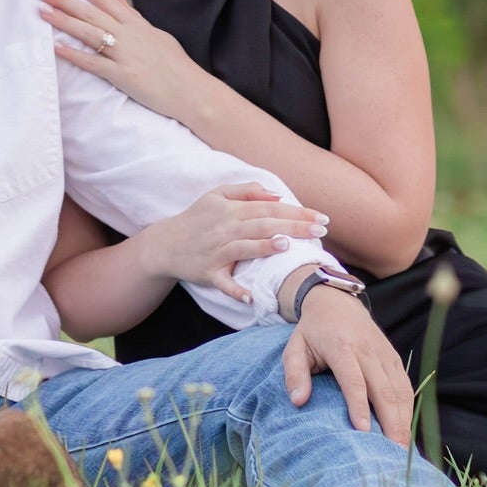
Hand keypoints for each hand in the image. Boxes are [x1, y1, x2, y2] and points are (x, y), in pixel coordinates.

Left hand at [39, 0, 199, 120]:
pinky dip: (75, 55)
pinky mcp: (123, 75)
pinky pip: (94, 63)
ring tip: (43, 11)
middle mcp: (128, 34)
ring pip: (89, 32)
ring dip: (64, 21)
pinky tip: (57, 48)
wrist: (191, 90)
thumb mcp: (156, 33)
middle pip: (91, 12)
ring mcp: (125, 54)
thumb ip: (135, 16)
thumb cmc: (175, 64)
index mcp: (136, 23)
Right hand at [135, 184, 329, 302]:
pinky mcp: (209, 273)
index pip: (270, 208)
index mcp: (231, 209)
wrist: (164, 244)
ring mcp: (217, 251)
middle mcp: (226, 228)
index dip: (296, 211)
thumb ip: (247, 190)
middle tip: (320, 230)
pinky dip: (236, 290)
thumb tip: (277, 195)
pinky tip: (251, 296)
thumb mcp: (217, 195)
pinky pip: (224, 283)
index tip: (322, 217)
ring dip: (265, 247)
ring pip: (245, 248)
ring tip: (288, 246)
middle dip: (293, 226)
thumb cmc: (197, 218)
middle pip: (263, 225)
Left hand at [282, 281, 414, 447]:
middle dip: (390, 422)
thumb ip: (294, 373)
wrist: (336, 301)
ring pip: (399, 389)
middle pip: (383, 389)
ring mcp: (384, 353)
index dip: (359, 406)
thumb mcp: (295, 347)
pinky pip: (405, 385)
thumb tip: (298, 401)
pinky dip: (408, 408)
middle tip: (392, 453)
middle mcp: (367, 350)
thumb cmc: (313, 331)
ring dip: (403, 419)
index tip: (363, 432)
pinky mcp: (394, 357)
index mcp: (341, 347)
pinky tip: (406, 430)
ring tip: (402, 449)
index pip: (353, 380)